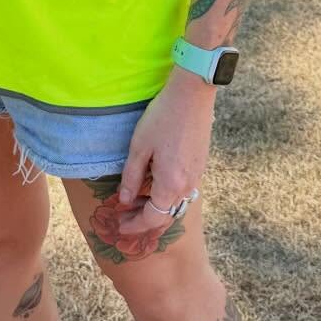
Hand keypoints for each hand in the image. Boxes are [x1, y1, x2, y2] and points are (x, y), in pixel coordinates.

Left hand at [116, 70, 215, 239]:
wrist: (193, 94)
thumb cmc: (162, 118)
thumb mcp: (139, 147)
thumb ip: (131, 177)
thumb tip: (124, 200)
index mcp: (170, 184)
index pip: (152, 218)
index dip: (135, 225)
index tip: (120, 226)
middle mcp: (187, 185)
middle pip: (166, 216)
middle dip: (144, 221)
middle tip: (124, 217)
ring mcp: (196, 176)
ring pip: (175, 203)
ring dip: (155, 207)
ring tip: (135, 199)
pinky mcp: (200, 165)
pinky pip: (182, 190)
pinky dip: (166, 194)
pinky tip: (153, 181)